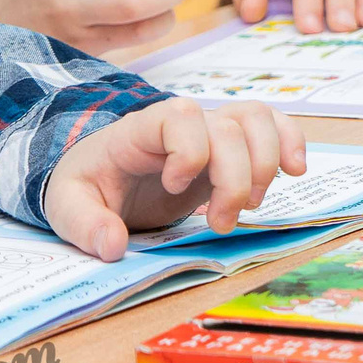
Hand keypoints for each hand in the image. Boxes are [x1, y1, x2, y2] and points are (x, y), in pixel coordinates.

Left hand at [44, 98, 305, 260]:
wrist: (100, 180)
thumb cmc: (88, 187)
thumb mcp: (68, 207)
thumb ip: (85, 225)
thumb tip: (112, 246)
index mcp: (140, 131)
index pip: (178, 117)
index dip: (188, 152)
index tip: (174, 186)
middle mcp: (181, 124)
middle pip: (227, 127)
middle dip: (234, 180)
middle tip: (220, 225)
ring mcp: (210, 133)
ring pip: (256, 120)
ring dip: (265, 165)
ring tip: (251, 206)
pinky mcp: (231, 149)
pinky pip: (271, 125)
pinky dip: (290, 142)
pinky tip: (294, 171)